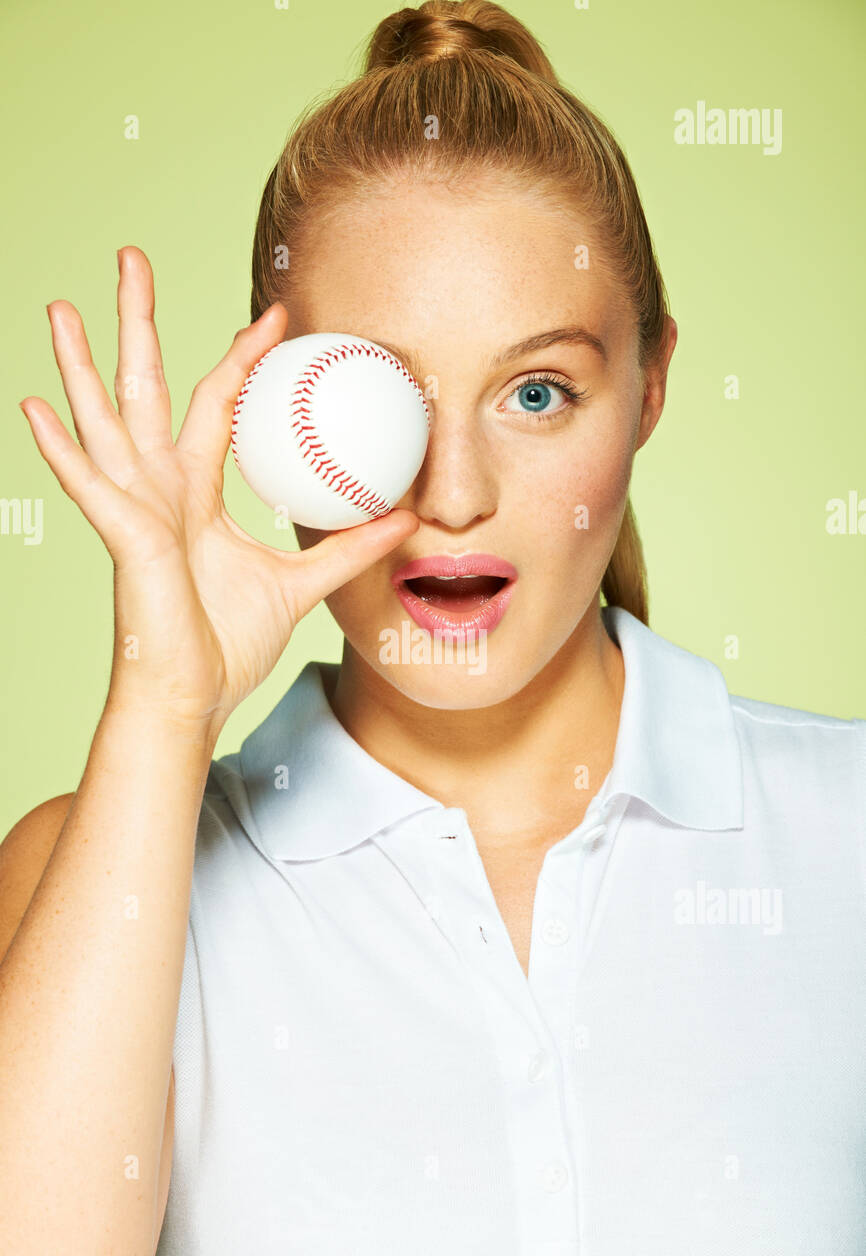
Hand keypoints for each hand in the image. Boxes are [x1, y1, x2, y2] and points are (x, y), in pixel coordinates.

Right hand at [19, 247, 418, 737]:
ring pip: (106, 421)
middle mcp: (158, 490)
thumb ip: (348, 548)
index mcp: (194, 495)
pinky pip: (91, 486)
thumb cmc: (225, 646)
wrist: (190, 699)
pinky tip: (35, 407)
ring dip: (83, 364)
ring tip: (64, 307)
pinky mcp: (124, 540)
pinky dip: (63, 449)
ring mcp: (134, 511)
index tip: (275, 317)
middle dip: (139, 324)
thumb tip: (404, 519)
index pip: (217, 406)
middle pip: (147, 389)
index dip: (242, 359)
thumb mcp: (299, 584)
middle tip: (131, 258)